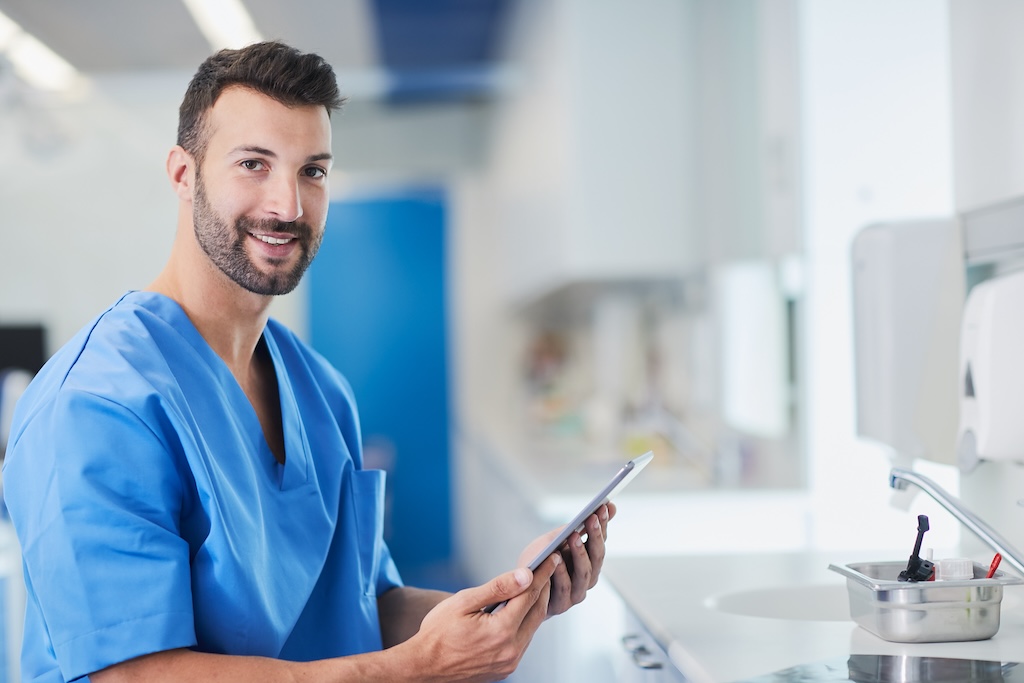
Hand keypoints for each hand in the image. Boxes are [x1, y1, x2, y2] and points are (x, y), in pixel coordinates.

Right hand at [399, 553, 560, 681]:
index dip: (542, 574)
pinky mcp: (506, 668)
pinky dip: (525, 622)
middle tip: (549, 566)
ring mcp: (510, 662)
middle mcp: (511, 650)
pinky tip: (521, 609)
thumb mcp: (463, 602)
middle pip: (537, 611)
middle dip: (544, 587)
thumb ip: (496, 588)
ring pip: (532, 627)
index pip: (529, 595)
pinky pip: (523, 641)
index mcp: (501, 631)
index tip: (552, 557)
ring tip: (537, 584)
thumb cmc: (437, 632)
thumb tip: (525, 574)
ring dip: (536, 605)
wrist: (422, 667)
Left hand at [517, 502, 615, 616]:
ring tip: (574, 536)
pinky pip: (564, 587)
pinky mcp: (561, 604)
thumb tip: (609, 505)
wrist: (519, 588)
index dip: (603, 525)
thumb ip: (580, 525)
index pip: (601, 542)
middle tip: (591, 518)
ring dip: (580, 554)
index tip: (603, 506)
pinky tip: (557, 558)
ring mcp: (576, 592)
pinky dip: (562, 572)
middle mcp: (588, 578)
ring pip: (585, 573)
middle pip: (597, 558)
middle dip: (595, 536)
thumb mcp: (558, 538)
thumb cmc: (540, 560)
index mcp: (590, 562)